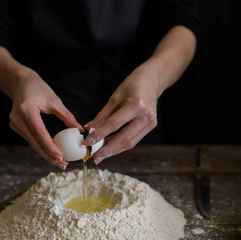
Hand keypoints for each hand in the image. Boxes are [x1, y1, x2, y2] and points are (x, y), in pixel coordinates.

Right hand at [9, 71, 81, 168]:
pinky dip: (41, 146)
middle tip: (63, 164)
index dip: (50, 146)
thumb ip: (67, 116)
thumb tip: (79, 130)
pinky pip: (30, 139)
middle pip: (34, 142)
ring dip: (46, 153)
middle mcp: (17, 118)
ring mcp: (15, 123)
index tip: (61, 157)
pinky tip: (51, 153)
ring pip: (32, 143)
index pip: (39, 133)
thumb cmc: (39, 89)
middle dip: (49, 155)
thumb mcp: (55, 100)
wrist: (21, 83)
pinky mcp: (16, 126)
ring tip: (60, 162)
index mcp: (27, 110)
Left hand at [84, 26, 196, 163]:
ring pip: (130, 143)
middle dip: (108, 150)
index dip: (100, 134)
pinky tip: (110, 147)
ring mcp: (150, 123)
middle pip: (125, 138)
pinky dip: (121, 145)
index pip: (115, 124)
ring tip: (101, 155)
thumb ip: (102, 115)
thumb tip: (89, 129)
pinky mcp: (151, 127)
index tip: (88, 142)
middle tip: (95, 158)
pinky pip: (134, 139)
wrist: (152, 81)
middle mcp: (146, 116)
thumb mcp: (114, 97)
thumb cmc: (132, 85)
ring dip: (114, 150)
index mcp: (136, 105)